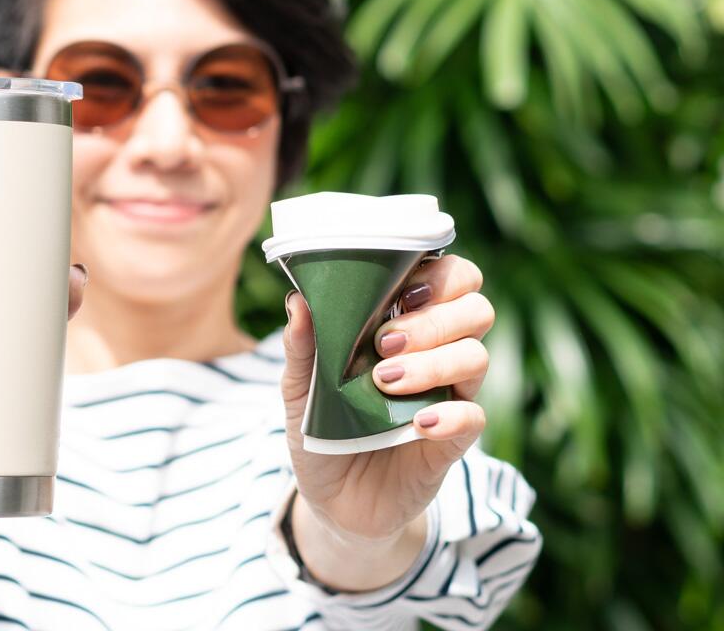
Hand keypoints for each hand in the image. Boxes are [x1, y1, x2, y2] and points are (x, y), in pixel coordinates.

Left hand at [281, 254, 492, 588]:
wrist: (331, 500)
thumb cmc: (321, 429)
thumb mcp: (299, 388)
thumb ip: (301, 346)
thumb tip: (297, 299)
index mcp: (405, 325)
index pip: (450, 277)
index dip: (438, 272)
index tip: (399, 289)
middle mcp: (436, 354)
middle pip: (475, 308)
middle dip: (433, 318)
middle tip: (383, 342)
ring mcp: (448, 396)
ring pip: (475, 357)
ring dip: (433, 362)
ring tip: (384, 382)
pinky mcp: (451, 441)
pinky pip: (473, 416)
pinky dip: (449, 414)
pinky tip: (418, 422)